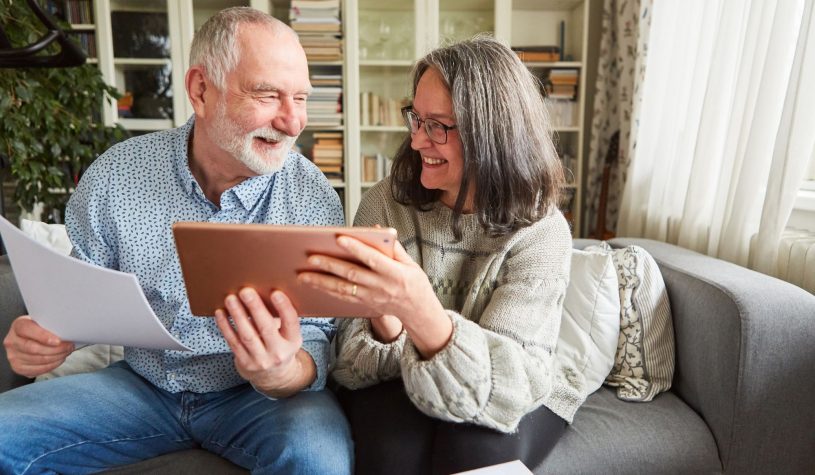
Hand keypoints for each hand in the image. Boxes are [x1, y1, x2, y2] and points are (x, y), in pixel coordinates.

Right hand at [3, 316, 74, 377]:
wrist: (29, 338)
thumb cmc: (39, 329)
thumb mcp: (42, 321)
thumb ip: (50, 324)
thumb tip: (67, 331)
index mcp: (18, 325)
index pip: (27, 330)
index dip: (43, 336)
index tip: (58, 341)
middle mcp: (12, 341)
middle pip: (34, 348)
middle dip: (56, 349)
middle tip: (68, 346)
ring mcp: (13, 356)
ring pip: (37, 360)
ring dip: (56, 357)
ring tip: (66, 352)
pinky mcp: (18, 367)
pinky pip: (37, 369)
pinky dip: (52, 365)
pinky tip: (59, 359)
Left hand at [214, 288, 314, 397]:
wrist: (273, 376)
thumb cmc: (279, 345)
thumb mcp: (288, 335)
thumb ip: (280, 318)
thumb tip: (264, 290)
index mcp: (293, 341)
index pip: (291, 322)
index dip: (284, 307)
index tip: (276, 292)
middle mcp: (279, 352)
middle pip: (266, 328)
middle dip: (255, 308)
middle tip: (246, 291)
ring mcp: (261, 360)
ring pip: (247, 335)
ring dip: (237, 315)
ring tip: (230, 299)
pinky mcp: (245, 363)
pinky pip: (233, 342)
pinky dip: (226, 326)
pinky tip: (220, 313)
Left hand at [297, 236, 452, 357]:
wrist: (417, 311)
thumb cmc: (414, 282)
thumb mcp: (410, 263)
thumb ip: (393, 246)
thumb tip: (376, 229)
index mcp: (394, 272)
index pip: (372, 258)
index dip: (356, 248)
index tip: (339, 238)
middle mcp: (381, 286)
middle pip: (351, 274)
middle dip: (330, 266)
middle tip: (310, 258)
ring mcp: (371, 297)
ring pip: (342, 289)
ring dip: (321, 282)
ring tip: (302, 275)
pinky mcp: (364, 305)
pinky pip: (343, 298)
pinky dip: (327, 291)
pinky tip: (313, 285)